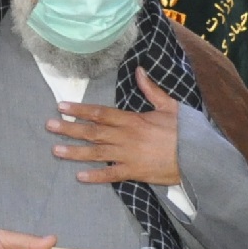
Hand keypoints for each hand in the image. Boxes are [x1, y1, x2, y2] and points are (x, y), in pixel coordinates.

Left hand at [48, 68, 180, 184]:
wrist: (198, 157)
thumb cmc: (184, 131)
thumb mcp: (169, 106)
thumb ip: (151, 89)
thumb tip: (139, 70)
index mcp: (132, 119)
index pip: (100, 113)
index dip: (80, 109)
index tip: (62, 106)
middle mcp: (126, 137)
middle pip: (93, 132)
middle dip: (69, 128)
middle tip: (49, 126)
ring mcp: (129, 155)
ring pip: (96, 153)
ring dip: (75, 152)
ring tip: (55, 150)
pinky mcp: (135, 172)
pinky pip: (111, 175)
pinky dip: (95, 176)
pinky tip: (80, 177)